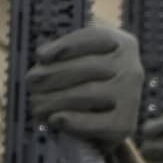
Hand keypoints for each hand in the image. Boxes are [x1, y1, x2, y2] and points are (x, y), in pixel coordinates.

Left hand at [27, 22, 143, 141]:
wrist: (108, 119)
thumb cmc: (87, 81)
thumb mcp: (81, 57)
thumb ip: (64, 51)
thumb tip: (43, 55)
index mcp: (123, 44)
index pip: (95, 38)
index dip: (66, 45)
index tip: (41, 55)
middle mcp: (132, 68)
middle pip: (89, 67)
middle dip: (53, 74)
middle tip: (31, 82)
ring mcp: (131, 97)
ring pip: (89, 94)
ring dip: (55, 98)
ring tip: (36, 103)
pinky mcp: (125, 124)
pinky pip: (98, 123)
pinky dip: (74, 121)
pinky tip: (55, 119)